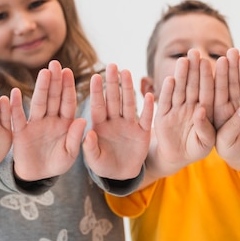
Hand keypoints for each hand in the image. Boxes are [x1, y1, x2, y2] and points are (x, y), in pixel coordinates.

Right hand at [11, 60, 85, 180]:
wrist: (38, 176)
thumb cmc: (57, 164)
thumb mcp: (70, 154)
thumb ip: (75, 138)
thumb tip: (83, 120)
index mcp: (66, 123)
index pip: (68, 102)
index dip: (69, 87)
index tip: (69, 71)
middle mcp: (51, 119)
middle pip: (54, 97)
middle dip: (55, 80)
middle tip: (55, 62)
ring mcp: (35, 123)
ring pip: (39, 102)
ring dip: (41, 88)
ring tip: (43, 73)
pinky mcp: (20, 131)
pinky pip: (18, 117)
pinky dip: (15, 107)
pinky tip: (14, 94)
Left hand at [83, 63, 153, 179]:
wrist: (121, 175)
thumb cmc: (103, 166)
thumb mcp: (94, 160)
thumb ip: (90, 148)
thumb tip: (89, 134)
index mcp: (100, 125)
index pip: (98, 106)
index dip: (97, 91)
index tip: (95, 76)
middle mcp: (114, 121)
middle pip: (114, 99)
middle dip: (113, 83)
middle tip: (112, 65)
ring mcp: (129, 125)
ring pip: (129, 104)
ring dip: (128, 89)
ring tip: (127, 72)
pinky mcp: (143, 133)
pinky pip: (146, 118)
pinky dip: (148, 108)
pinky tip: (150, 95)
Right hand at [146, 49, 214, 178]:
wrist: (177, 157)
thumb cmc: (196, 149)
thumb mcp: (205, 142)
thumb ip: (206, 128)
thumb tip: (201, 111)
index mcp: (205, 109)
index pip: (208, 91)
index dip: (209, 77)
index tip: (212, 62)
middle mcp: (191, 105)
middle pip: (193, 85)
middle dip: (194, 69)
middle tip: (195, 52)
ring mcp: (176, 108)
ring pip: (179, 89)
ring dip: (181, 75)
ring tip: (182, 60)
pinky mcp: (163, 115)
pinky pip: (165, 101)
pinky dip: (166, 91)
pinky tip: (169, 79)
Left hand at [214, 48, 239, 171]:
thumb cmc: (230, 149)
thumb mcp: (225, 142)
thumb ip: (231, 127)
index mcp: (219, 110)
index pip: (217, 90)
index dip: (218, 75)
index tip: (218, 60)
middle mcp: (232, 105)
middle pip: (231, 83)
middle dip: (231, 67)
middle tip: (232, 50)